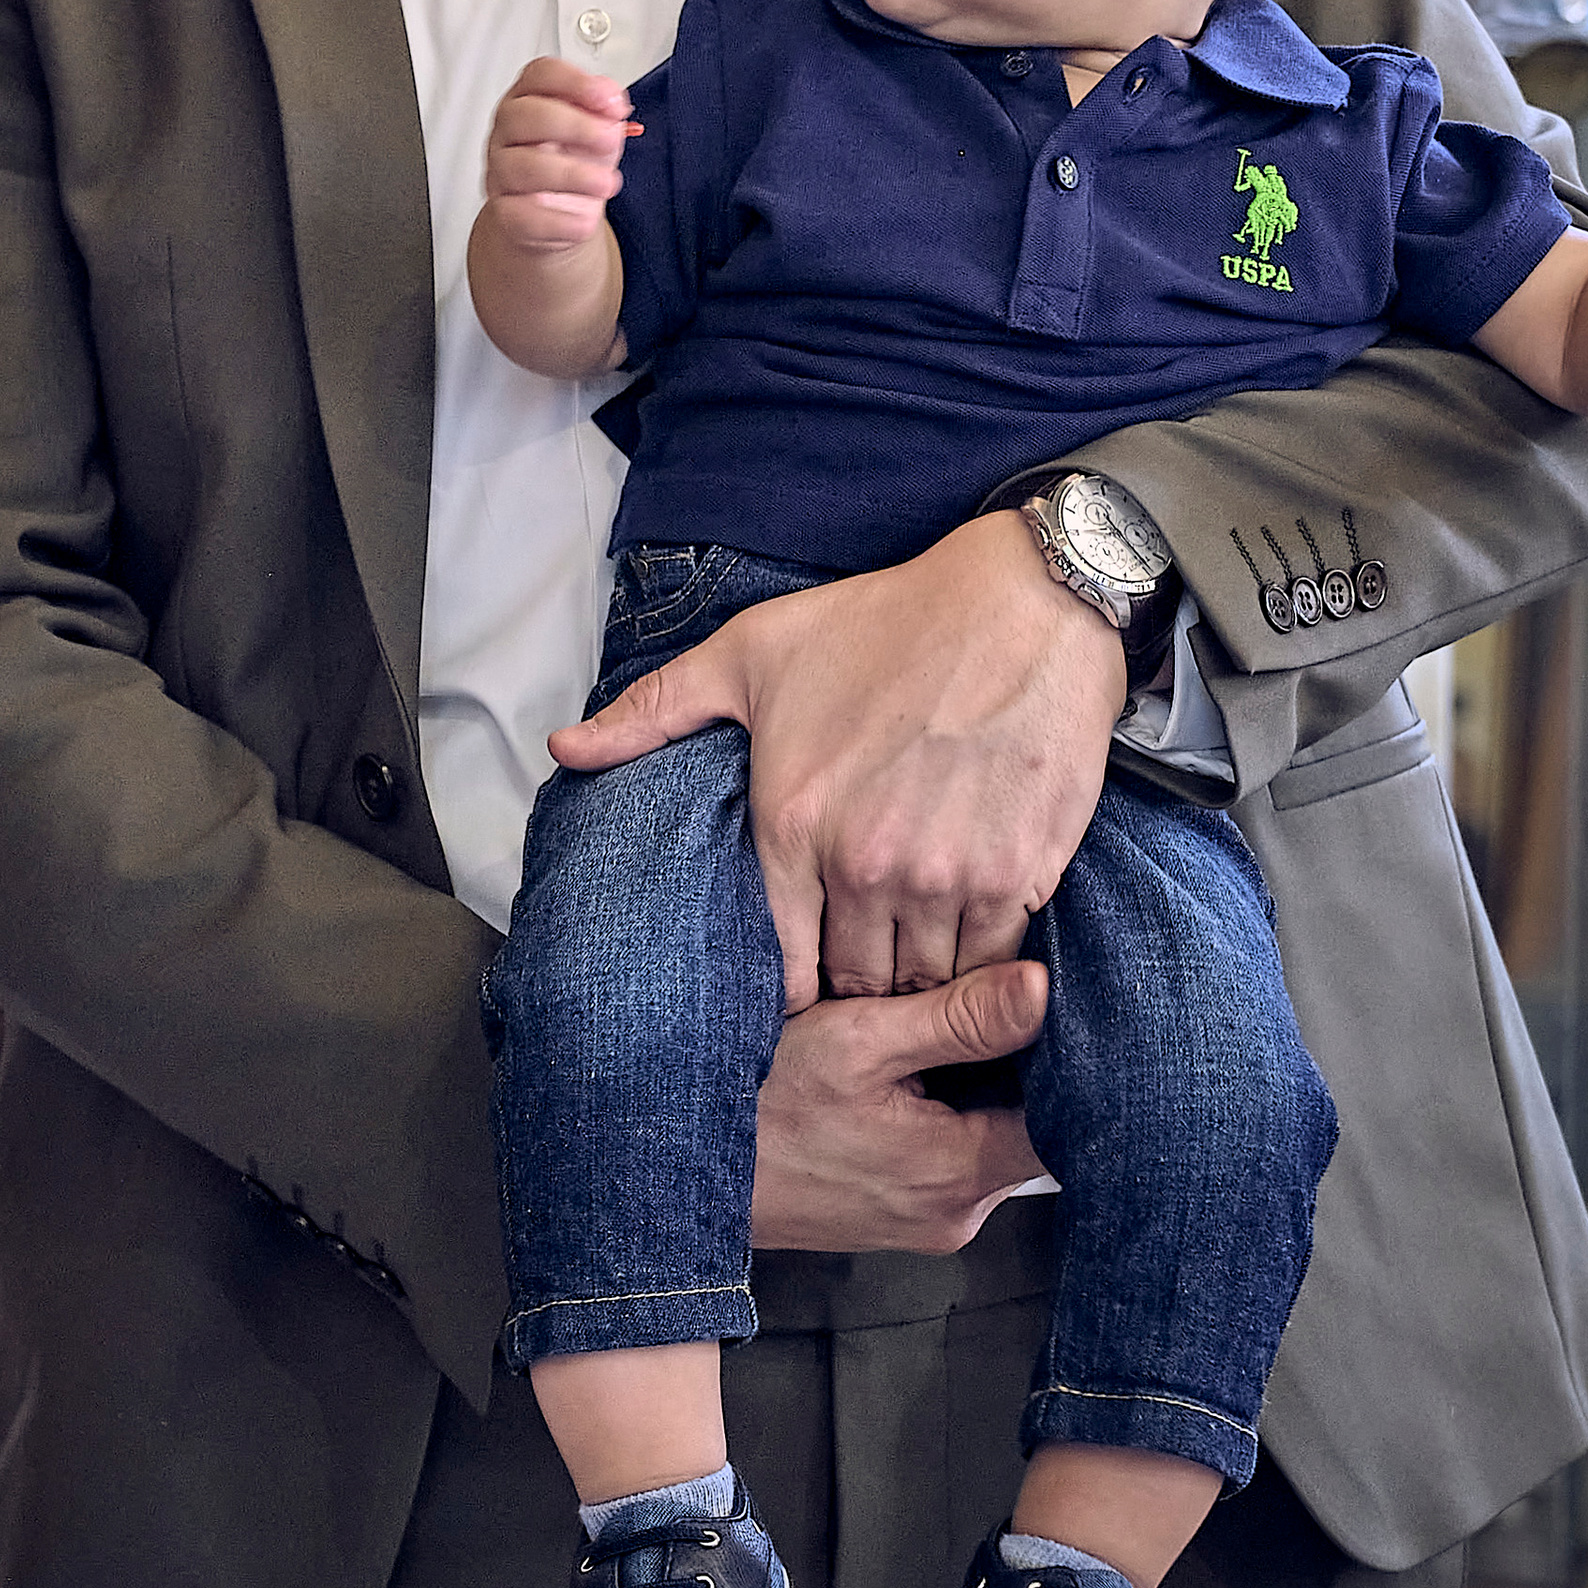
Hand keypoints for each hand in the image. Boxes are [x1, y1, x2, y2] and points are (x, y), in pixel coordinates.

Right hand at [481, 56, 636, 254]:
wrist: (559, 215)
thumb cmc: (575, 163)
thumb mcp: (598, 130)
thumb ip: (604, 110)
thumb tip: (611, 101)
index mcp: (531, 99)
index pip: (541, 75)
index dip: (574, 82)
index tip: (608, 99)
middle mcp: (509, 130)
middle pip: (525, 115)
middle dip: (574, 125)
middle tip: (610, 139)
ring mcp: (501, 170)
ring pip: (522, 166)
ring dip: (572, 174)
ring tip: (605, 183)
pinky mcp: (503, 211)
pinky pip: (519, 214)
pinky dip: (557, 221)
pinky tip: (584, 220)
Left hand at [550, 511, 1127, 1002]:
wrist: (1023, 603)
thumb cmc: (885, 623)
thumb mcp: (753, 653)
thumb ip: (655, 713)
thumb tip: (564, 750)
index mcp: (792, 822)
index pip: (779, 966)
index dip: (791, 984)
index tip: (806, 972)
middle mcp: (864, 864)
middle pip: (855, 983)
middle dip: (857, 980)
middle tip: (867, 961)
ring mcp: (946, 877)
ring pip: (923, 982)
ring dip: (919, 974)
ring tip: (919, 951)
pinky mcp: (1018, 876)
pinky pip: (991, 964)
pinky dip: (981, 961)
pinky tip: (973, 930)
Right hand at [750, 959, 1050, 1251]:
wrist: (682, 1171)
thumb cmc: (761, 1102)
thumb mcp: (859, 1040)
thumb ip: (959, 1017)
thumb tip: (1043, 986)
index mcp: (959, 1173)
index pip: (1065, 1119)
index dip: (1067, 1057)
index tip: (1049, 1003)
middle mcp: (956, 1213)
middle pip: (1030, 1128)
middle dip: (1019, 1065)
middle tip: (991, 999)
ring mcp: (927, 1220)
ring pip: (989, 1139)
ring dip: (978, 1086)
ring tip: (943, 1028)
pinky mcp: (900, 1214)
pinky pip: (951, 1157)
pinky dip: (945, 1112)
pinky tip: (912, 1069)